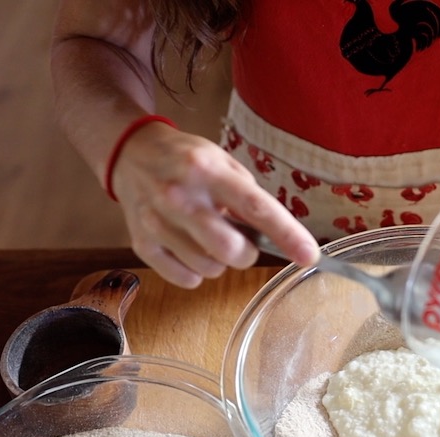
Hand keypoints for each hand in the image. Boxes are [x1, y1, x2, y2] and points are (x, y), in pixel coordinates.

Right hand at [109, 123, 319, 287]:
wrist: (130, 154)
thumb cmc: (185, 160)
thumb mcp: (222, 162)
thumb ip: (248, 195)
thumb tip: (275, 235)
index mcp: (208, 170)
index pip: (256, 207)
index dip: (287, 234)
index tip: (309, 255)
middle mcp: (180, 196)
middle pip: (230, 249)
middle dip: (246, 253)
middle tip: (240, 241)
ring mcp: (158, 222)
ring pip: (209, 269)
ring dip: (219, 261)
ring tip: (207, 237)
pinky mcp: (142, 244)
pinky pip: (186, 279)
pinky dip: (196, 272)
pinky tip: (189, 248)